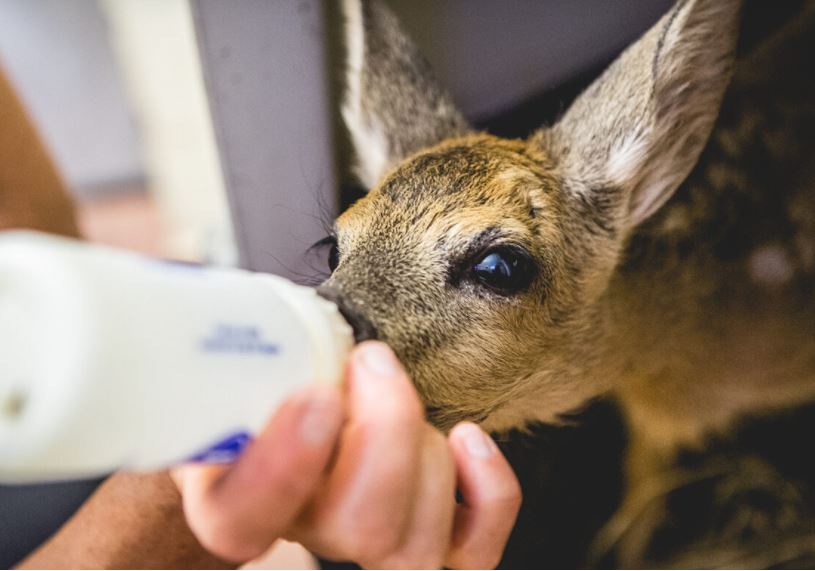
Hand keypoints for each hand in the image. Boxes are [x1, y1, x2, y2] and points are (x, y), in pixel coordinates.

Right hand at [172, 341, 520, 568]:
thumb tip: (249, 305)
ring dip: (425, 446)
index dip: (282, 468)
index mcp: (235, 497)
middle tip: (371, 360)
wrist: (298, 418)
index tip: (316, 395)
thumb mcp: (233, 365)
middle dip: (387, 430)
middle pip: (360, 529)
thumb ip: (238, 354)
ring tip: (395, 392)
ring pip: (419, 542)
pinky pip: (477, 550)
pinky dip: (489, 490)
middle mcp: (308, 532)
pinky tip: (467, 438)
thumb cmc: (271, 386)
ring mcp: (374, 547)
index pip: (242, 520)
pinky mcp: (433, 546)